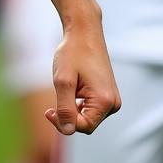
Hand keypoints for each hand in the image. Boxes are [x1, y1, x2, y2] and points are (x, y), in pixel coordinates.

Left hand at [45, 10, 120, 135]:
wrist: (84, 32)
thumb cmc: (72, 53)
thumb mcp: (63, 81)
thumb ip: (65, 109)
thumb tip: (67, 131)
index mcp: (105, 101)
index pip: (83, 127)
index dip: (63, 122)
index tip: (48, 110)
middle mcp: (114, 104)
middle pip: (86, 124)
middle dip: (68, 116)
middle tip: (52, 104)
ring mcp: (112, 99)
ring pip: (88, 117)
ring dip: (72, 109)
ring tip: (64, 89)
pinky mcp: (108, 95)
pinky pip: (91, 109)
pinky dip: (78, 104)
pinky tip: (71, 89)